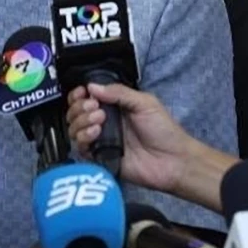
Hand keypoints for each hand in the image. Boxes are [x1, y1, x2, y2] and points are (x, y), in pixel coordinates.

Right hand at [65, 82, 193, 191]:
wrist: (173, 161)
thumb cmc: (163, 130)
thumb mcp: (145, 103)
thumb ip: (119, 93)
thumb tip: (92, 86)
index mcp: (114, 107)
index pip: (86, 98)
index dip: (79, 95)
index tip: (83, 93)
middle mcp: (103, 123)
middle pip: (75, 113)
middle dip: (80, 107)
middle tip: (95, 108)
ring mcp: (100, 141)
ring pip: (74, 129)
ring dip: (81, 121)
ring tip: (99, 121)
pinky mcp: (100, 158)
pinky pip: (81, 148)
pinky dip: (83, 138)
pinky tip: (96, 133)